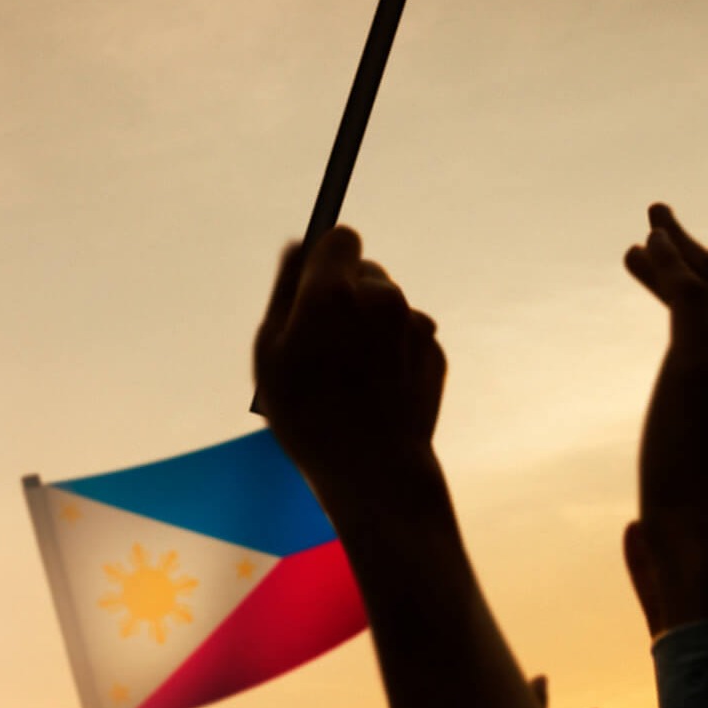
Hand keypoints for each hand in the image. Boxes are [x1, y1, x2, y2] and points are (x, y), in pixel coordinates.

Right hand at [250, 226, 442, 492]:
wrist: (374, 469)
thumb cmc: (308, 414)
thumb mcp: (271, 354)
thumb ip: (285, 291)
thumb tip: (298, 247)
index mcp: (335, 291)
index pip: (340, 238)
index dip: (325, 259)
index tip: (313, 288)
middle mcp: (382, 297)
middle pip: (365, 272)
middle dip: (347, 295)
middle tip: (326, 344)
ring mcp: (415, 324)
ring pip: (388, 306)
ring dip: (372, 326)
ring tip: (352, 375)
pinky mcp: (436, 351)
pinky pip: (408, 337)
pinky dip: (393, 353)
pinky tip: (377, 390)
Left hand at [619, 204, 707, 633]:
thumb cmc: (703, 571)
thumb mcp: (676, 540)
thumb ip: (656, 533)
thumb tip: (633, 533)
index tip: (685, 289)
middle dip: (702, 270)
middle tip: (673, 233)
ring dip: (681, 253)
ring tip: (652, 216)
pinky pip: (690, 298)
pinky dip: (672, 267)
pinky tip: (646, 243)